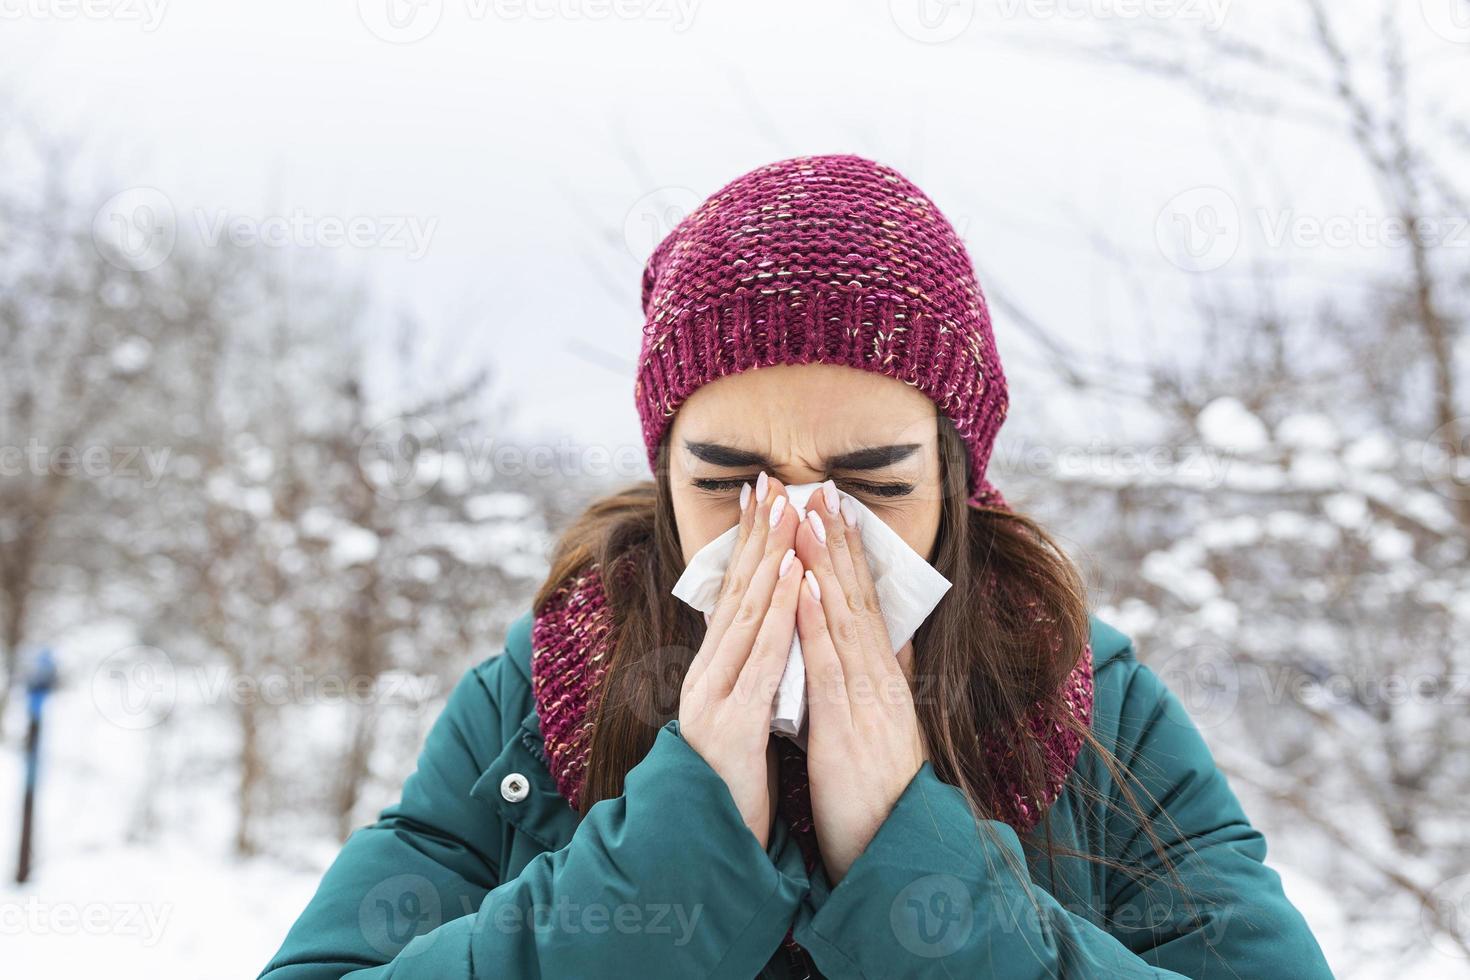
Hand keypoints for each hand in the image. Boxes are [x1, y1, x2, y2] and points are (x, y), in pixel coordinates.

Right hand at [679, 474, 804, 848]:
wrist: (706, 848)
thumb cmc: (730, 788)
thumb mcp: (741, 721)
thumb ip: (750, 679)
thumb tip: (768, 640)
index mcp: (716, 673)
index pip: (735, 598)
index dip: (752, 546)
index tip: (765, 499)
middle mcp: (708, 674)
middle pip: (736, 593)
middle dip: (757, 535)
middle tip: (771, 481)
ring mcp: (715, 695)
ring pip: (746, 614)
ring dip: (768, 556)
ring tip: (786, 509)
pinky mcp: (731, 721)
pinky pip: (759, 658)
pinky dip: (777, 613)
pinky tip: (791, 577)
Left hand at [793, 481, 925, 881]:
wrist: (898, 851)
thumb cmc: (882, 795)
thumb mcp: (888, 728)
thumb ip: (889, 681)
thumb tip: (891, 640)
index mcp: (883, 678)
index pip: (864, 603)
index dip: (847, 554)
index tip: (832, 508)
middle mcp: (881, 679)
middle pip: (856, 597)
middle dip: (835, 541)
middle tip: (817, 487)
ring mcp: (869, 699)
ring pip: (844, 620)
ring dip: (823, 565)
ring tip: (807, 516)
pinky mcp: (850, 727)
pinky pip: (830, 667)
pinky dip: (815, 623)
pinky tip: (802, 588)